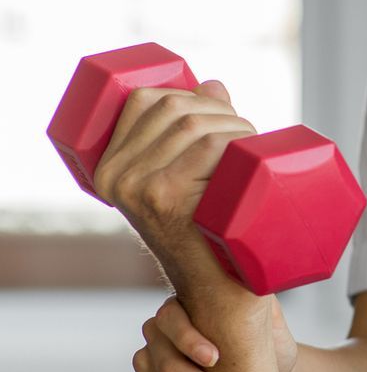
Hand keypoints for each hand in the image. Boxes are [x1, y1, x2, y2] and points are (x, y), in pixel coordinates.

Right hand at [90, 79, 254, 293]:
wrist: (220, 288)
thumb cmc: (210, 231)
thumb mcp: (189, 175)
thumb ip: (194, 130)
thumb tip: (212, 84)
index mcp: (109, 167)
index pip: (144, 99)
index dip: (191, 93)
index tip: (220, 112)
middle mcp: (114, 176)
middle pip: (176, 107)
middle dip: (222, 110)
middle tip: (247, 135)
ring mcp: (137, 188)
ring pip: (196, 124)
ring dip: (238, 126)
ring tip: (253, 148)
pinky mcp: (164, 198)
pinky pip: (208, 147)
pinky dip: (238, 142)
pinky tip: (249, 155)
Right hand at [129, 295, 298, 371]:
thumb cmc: (268, 347)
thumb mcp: (271, 323)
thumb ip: (261, 303)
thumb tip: (262, 278)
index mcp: (183, 309)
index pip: (172, 319)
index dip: (189, 339)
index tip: (216, 358)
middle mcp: (158, 336)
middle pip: (169, 368)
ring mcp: (148, 367)